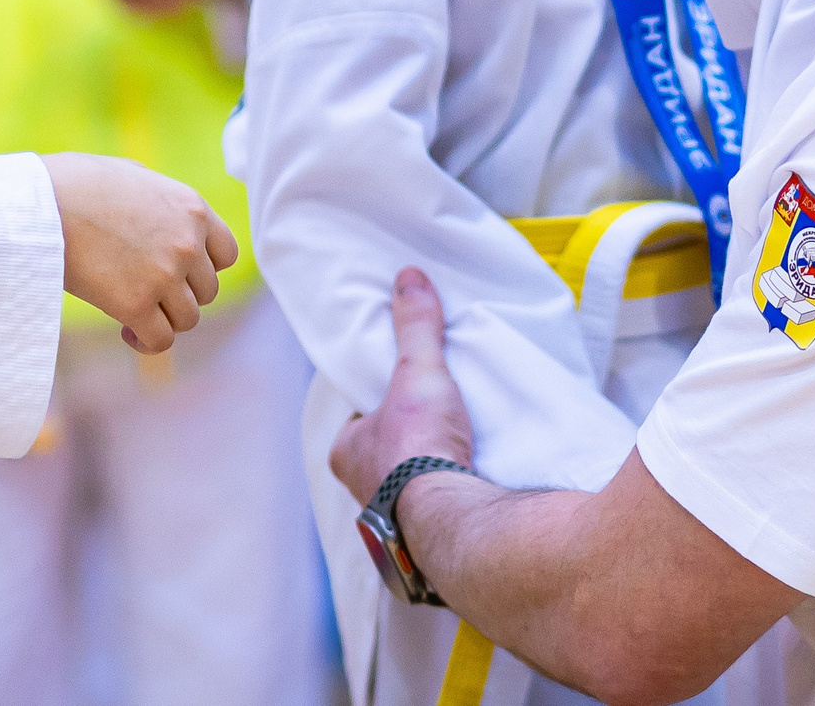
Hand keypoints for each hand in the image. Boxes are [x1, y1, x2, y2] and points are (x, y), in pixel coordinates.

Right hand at [41, 152, 237, 354]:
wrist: (38, 203)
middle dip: (180, 295)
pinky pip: (160, 340)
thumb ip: (157, 198)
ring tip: (136, 312)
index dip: (203, 268)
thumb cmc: (73, 184)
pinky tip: (127, 331)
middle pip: (207, 291)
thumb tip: (158, 214)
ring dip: (164, 319)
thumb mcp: (130, 175)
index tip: (178, 273)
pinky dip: (146, 341)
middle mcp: (188, 243)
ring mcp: (165, 275)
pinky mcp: (136, 304)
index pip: (226, 254)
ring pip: (188, 319)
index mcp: (191, 208)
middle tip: (148, 294)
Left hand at [332, 269, 476, 505]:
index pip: (359, 417)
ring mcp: (393, 517)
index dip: (380, 400)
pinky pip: (435, 505)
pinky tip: (470, 478)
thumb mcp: (417, 374)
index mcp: (344, 452)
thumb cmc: (418, 447)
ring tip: (457, 444)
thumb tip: (409, 278)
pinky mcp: (426, 535)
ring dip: (429, 467)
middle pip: (384, 449)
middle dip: (406, 436)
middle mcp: (360, 488)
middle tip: (435, 416)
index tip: (403, 387)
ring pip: (408, 481)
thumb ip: (416, 329)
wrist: (452, 518)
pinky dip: (449, 492)